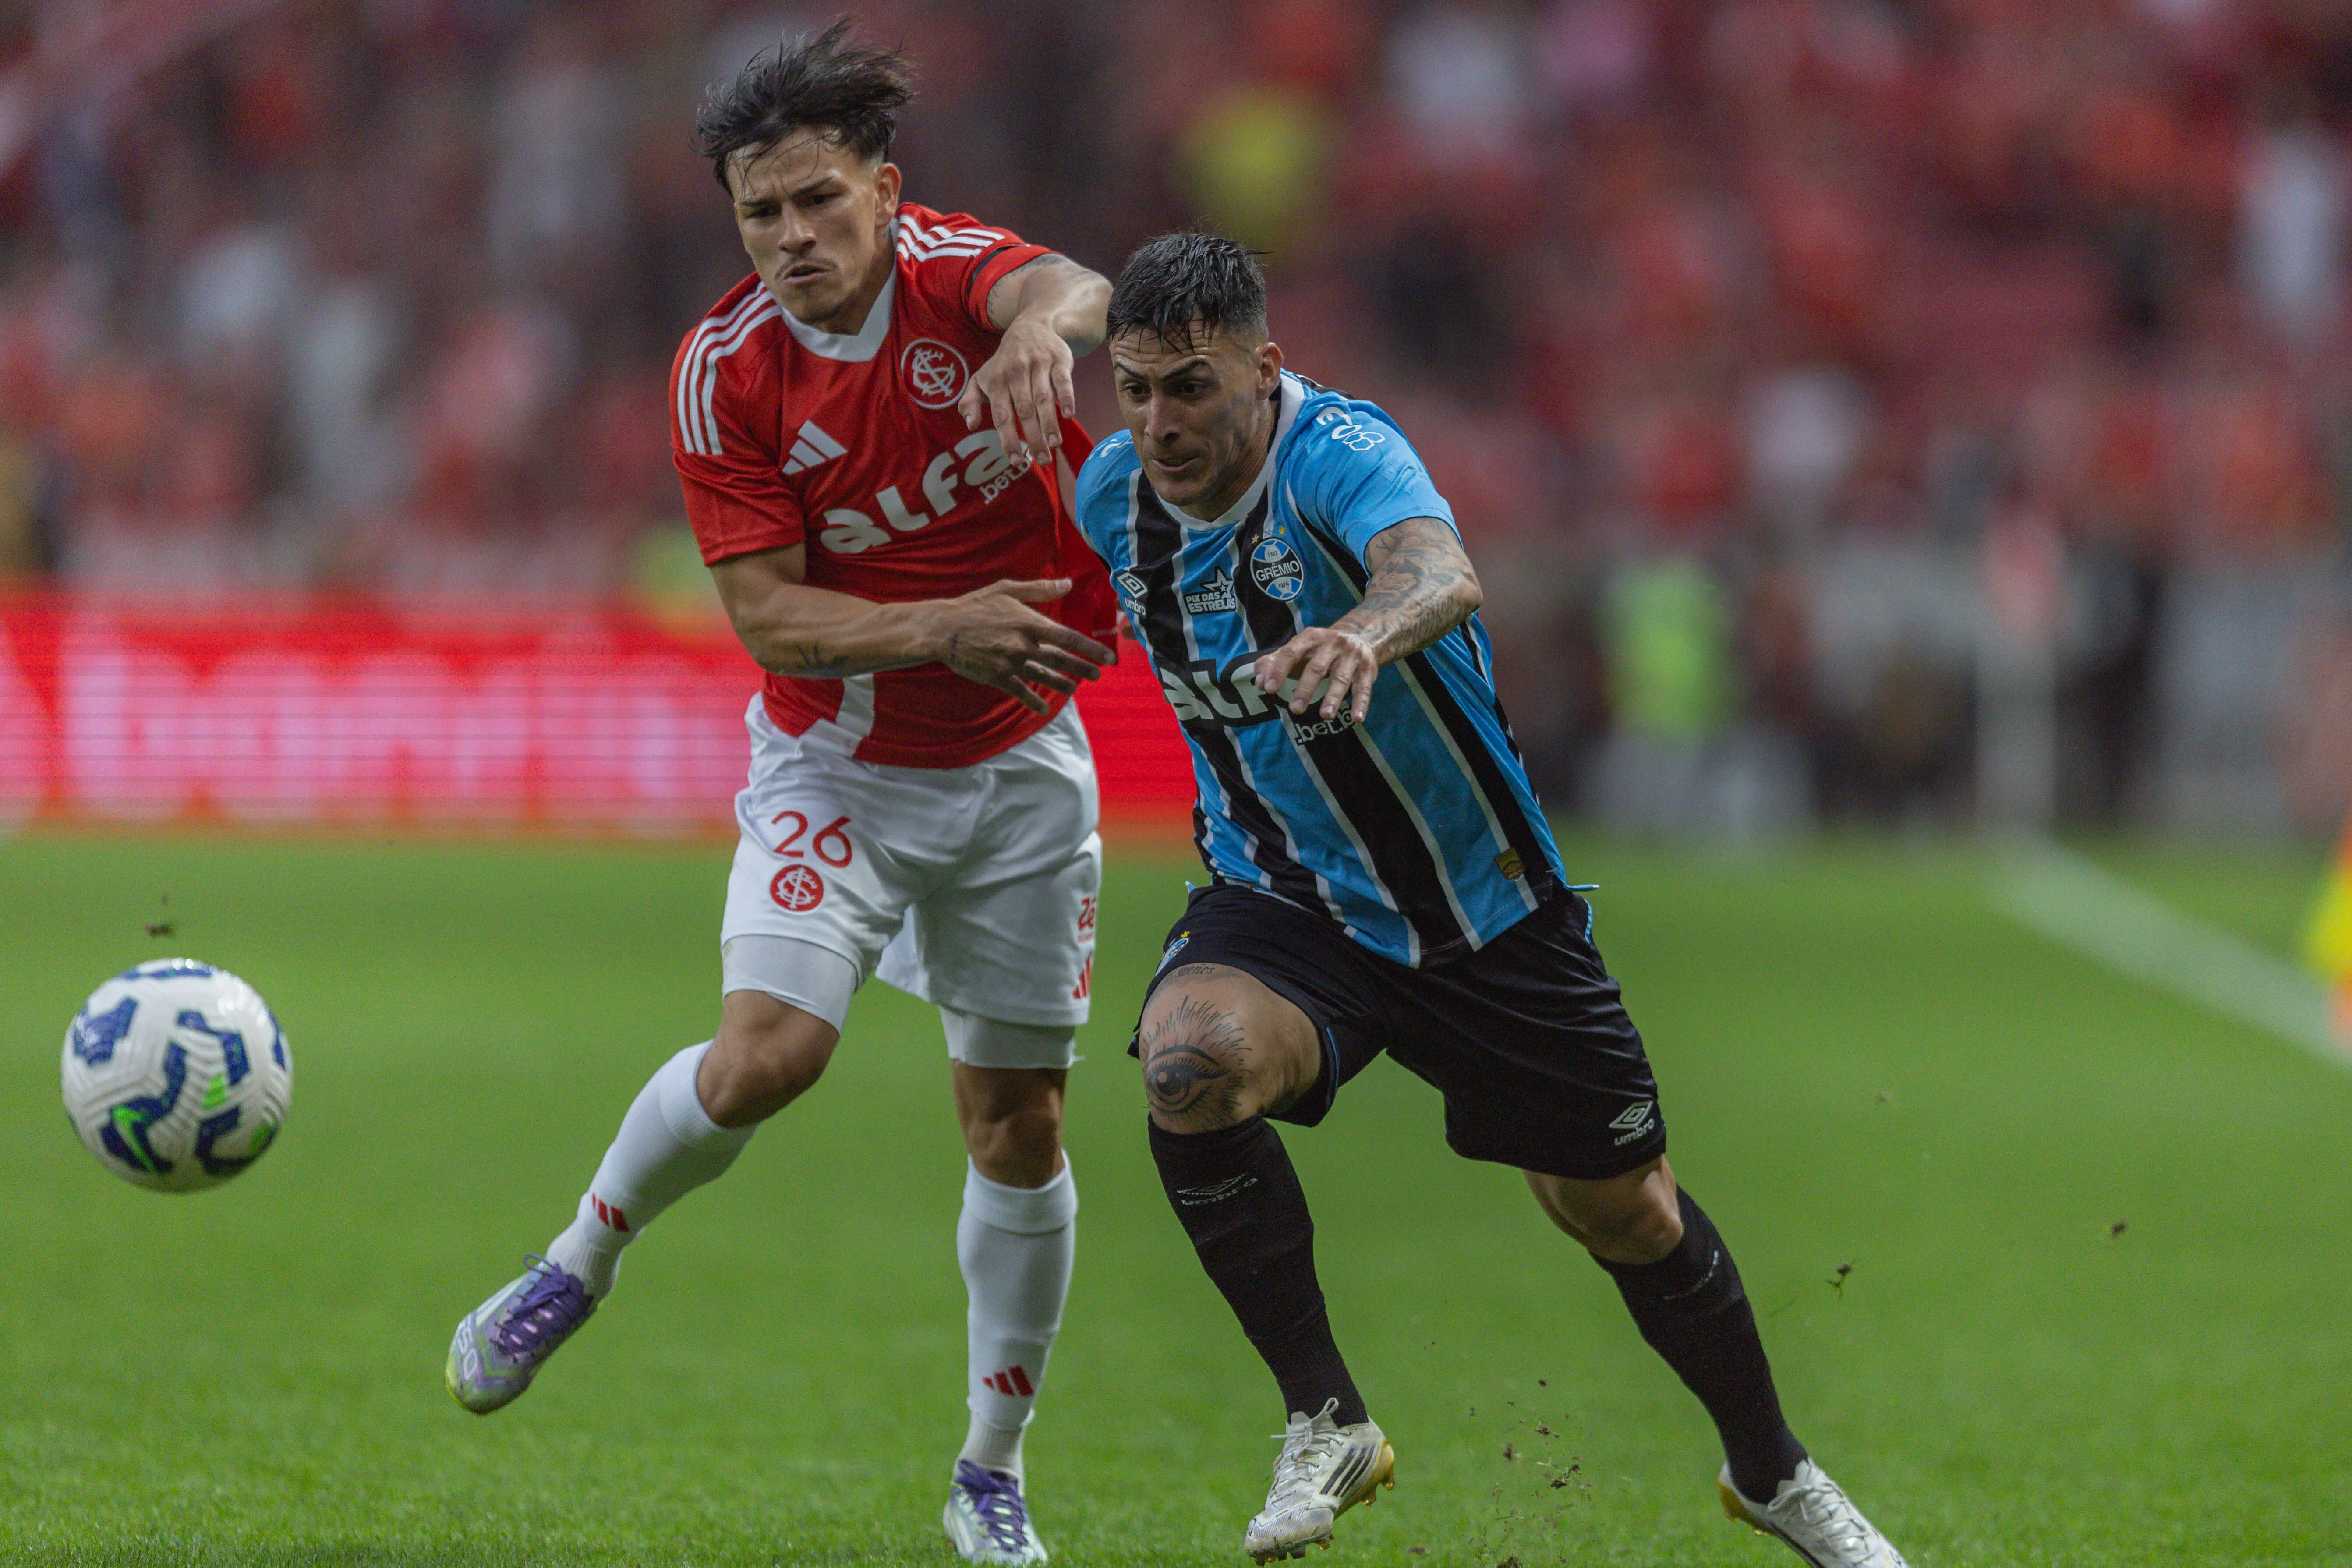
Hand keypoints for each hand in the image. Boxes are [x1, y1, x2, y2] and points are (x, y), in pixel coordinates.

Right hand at [931, 578, 1114, 712]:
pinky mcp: (997, 677)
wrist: (943, 629)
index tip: (1108, 657)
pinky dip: (1033, 701)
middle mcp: (1023, 645)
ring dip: (1062, 684)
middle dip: (1082, 668)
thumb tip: (1068, 583)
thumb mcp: (1007, 589)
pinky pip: (1021, 692)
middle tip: (1097, 675)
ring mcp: (1011, 664)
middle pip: (1060, 660)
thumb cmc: (976, 605)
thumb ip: (1040, 588)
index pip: (1067, 637)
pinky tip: (1044, 709)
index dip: (1091, 648)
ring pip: (1043, 676)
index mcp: (1028, 622)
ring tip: (1074, 689)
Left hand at [959, 317, 1073, 463]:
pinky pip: (1062, 380)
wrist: (1029, 327)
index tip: (1015, 461)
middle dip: (1033, 437)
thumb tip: (970, 425)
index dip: (1008, 439)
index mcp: (997, 382)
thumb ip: (970, 401)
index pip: (1002, 416)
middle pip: (1024, 411)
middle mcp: (1016, 373)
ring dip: (1049, 422)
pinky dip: (1066, 397)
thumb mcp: (981, 378)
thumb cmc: (1003, 363)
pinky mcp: (1058, 360)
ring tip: (1054, 445)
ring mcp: (1038, 365)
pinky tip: (1069, 415)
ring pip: (1043, 398)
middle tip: (1041, 460)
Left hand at [1254, 627, 1380, 724]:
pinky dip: (1361, 703)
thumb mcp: (1298, 650)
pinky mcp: (1367, 669)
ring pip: (1341, 678)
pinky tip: (1357, 718)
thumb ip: (1274, 663)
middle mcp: (1332, 643)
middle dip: (1305, 689)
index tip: (1269, 689)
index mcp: (1310, 638)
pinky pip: (1364, 688)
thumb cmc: (1320, 650)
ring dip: (1333, 697)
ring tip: (1325, 716)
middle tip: (1295, 709)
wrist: (1361, 637)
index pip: (1291, 652)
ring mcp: (1351, 656)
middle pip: (1316, 667)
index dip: (1279, 670)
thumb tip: (1260, 682)